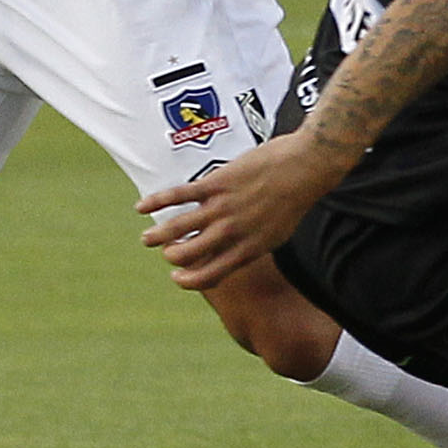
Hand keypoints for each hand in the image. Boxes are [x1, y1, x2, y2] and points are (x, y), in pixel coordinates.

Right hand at [137, 129, 354, 289]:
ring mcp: (223, 208)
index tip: (177, 278)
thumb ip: (253, 243)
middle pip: (190, 254)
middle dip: (173, 257)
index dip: (190, 280)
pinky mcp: (216, 184)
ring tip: (146, 240)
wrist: (306, 167)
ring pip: (179, 227)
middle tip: (167, 252)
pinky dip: (156, 202)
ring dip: (158, 236)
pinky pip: (179, 195)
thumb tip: (237, 252)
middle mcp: (233, 233)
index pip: (211, 274)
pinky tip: (141, 207)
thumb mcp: (277, 232)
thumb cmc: (294, 199)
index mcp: (249, 249)